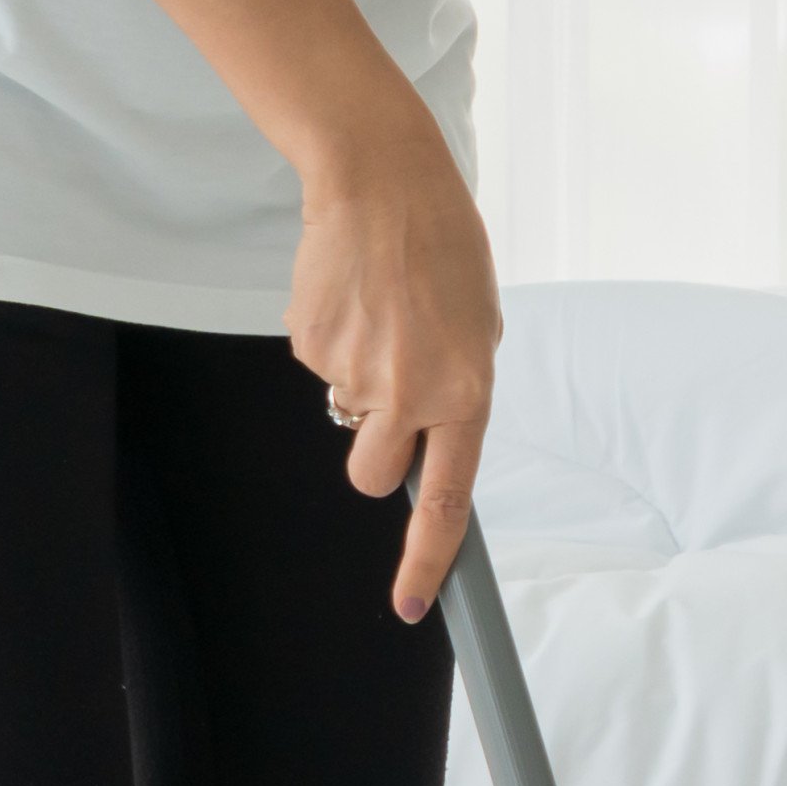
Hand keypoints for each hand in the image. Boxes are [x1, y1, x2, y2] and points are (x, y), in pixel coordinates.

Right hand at [282, 118, 502, 621]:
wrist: (381, 182)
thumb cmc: (443, 249)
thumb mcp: (478, 327)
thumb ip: (457, 391)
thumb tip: (424, 437)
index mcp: (465, 393)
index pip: (448, 499)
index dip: (427, 560)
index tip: (411, 603)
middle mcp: (408, 395)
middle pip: (373, 477)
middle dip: (377, 455)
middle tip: (390, 395)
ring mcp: (352, 373)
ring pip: (346, 414)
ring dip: (361, 379)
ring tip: (382, 314)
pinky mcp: (308, 347)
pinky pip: (321, 368)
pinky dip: (336, 340)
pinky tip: (354, 295)